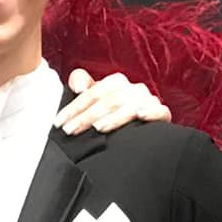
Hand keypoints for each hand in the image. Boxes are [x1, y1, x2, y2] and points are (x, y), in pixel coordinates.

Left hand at [55, 66, 170, 135]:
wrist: (140, 137)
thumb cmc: (112, 116)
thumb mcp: (96, 101)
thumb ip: (83, 85)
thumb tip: (78, 85)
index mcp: (116, 83)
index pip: (92, 93)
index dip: (74, 107)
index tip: (59, 122)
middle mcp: (133, 89)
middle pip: (108, 100)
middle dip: (87, 116)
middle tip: (71, 131)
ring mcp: (148, 101)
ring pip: (130, 106)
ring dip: (113, 117)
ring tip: (98, 128)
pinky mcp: (162, 115)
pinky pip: (160, 112)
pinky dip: (151, 112)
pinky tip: (140, 115)